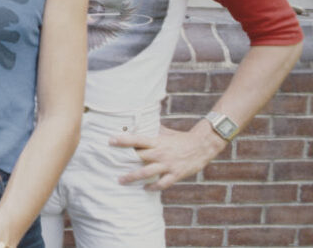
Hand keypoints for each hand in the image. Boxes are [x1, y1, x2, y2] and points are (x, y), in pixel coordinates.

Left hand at [110, 122, 226, 189]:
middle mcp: (160, 153)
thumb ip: (153, 130)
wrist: (202, 146)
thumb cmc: (181, 138)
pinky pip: (161, 184)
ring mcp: (168, 165)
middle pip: (138, 157)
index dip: (123, 140)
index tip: (110, 141)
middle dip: (124, 161)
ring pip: (146, 173)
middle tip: (109, 163)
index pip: (137, 140)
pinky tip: (145, 188)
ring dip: (132, 177)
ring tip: (120, 180)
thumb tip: (140, 124)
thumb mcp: (166, 132)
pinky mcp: (175, 174)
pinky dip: (152, 187)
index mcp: (157, 141)